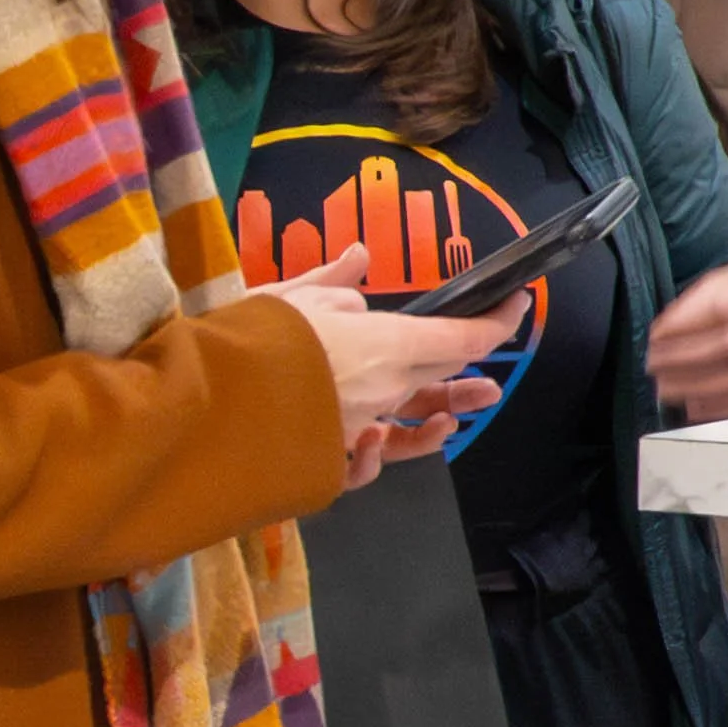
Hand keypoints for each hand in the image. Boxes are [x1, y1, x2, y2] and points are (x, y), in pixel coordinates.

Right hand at [268, 247, 520, 483]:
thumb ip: (335, 280)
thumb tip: (362, 262)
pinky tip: (380, 445)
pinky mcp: (330, 460)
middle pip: (440, 382)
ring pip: (411, 427)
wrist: (211, 405)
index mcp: (386, 344)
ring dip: (435, 422)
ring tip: (452, 419)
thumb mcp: (293, 292)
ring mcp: (359, 428)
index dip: (496, 323)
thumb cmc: (255, 338)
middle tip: (488, 383)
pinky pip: (364, 464)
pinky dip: (376, 455)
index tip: (516, 305)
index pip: (460, 338)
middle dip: (466, 378)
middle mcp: (384, 390)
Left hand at [646, 263, 727, 421]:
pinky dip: (719, 408)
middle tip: (654, 363)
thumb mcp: (722, 285)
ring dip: (697, 386)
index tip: (656, 334)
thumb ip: (692, 305)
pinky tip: (692, 405)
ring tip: (665, 387)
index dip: (684, 323)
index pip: (721, 307)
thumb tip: (662, 333)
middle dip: (685, 357)